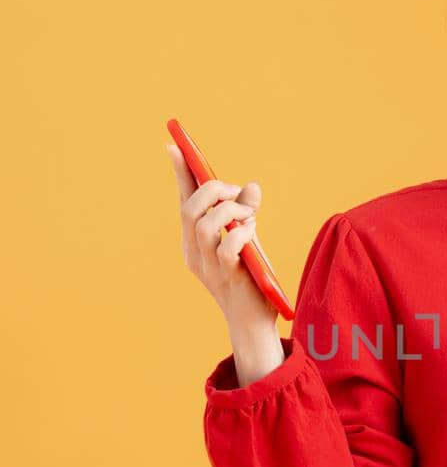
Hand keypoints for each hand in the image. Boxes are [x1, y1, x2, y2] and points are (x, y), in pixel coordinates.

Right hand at [166, 142, 277, 334]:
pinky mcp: (226, 277)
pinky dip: (242, 233)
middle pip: (189, 209)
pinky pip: (227, 247)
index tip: (174, 145)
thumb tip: (251, 186)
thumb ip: (246, 212)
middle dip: (213, 190)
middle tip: (236, 193)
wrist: (253, 321)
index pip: (184, 201)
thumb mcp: (248, 238)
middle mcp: (194, 252)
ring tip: (249, 215)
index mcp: (194, 240)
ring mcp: (207, 266)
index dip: (179, 173)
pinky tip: (252, 232)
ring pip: (204, 225)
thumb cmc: (251, 278)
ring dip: (230, 210)